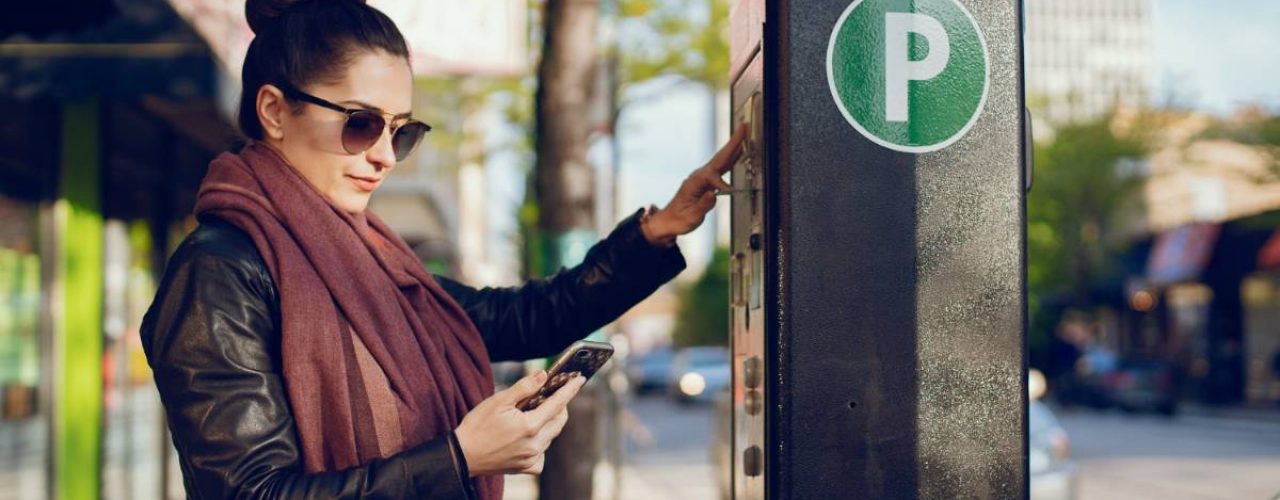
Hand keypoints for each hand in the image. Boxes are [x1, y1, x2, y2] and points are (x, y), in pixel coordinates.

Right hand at [454, 370, 585, 476]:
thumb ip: (524, 388)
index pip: (558, 404)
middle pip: (559, 421)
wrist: (463, 455)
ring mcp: (531, 458)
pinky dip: (540, 443)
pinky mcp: (527, 468)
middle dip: (560, 406)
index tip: (580, 379)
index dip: (570, 390)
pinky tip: (527, 438)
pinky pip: (542, 453)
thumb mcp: (498, 401)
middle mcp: (535, 445)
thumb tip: (543, 376)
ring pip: (551, 436)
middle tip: (553, 395)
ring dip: (548, 423)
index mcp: (529, 426)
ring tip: (533, 414)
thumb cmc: (477, 425)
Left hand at [642, 123, 747, 246]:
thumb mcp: (690, 218)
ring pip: (721, 159)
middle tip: (743, 127)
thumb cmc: (679, 220)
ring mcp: (702, 177)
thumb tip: (714, 194)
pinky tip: (739, 151)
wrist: (669, 220)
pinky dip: (732, 157)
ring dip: (733, 145)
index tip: (729, 192)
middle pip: (719, 157)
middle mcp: (698, 176)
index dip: (721, 183)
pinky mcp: (706, 180)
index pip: (710, 177)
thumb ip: (703, 206)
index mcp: (693, 184)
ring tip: (744, 133)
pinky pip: (722, 166)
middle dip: (732, 143)